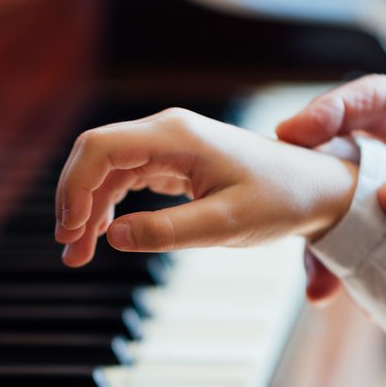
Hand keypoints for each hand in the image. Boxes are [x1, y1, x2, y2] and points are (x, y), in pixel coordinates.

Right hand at [54, 108, 357, 266]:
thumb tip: (114, 238)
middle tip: (70, 252)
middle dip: (74, 201)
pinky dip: (108, 207)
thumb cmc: (280, 201)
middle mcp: (166, 133)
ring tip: (78, 253)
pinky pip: (126, 179)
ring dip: (87, 208)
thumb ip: (168, 232)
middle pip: (95, 156)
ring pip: (107, 170)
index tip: (70, 232)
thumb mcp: (225, 225)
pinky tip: (103, 234)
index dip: (75, 188)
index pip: (100, 148)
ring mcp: (168, 146)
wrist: (315, 189)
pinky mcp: (174, 163)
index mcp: (175, 137)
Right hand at [278, 75, 385, 299]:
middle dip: (314, 192)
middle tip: (288, 222)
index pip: (375, 102)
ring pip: (356, 216)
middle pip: (349, 163)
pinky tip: (350, 296)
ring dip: (332, 247)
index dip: (329, 114)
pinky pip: (380, 255)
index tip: (292, 135)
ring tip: (320, 283)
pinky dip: (360, 276)